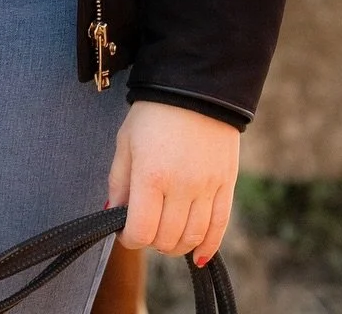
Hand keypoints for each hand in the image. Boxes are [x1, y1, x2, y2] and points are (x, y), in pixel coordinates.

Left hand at [108, 101, 238, 268]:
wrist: (195, 87)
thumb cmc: (153, 113)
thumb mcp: (126, 141)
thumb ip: (119, 181)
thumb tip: (114, 215)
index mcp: (151, 175)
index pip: (140, 231)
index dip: (129, 239)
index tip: (124, 232)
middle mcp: (181, 186)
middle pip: (166, 239)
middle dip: (151, 240)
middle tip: (146, 227)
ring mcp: (207, 187)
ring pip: (192, 238)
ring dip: (176, 245)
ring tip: (167, 235)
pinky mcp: (227, 185)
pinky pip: (219, 227)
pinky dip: (208, 246)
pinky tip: (198, 254)